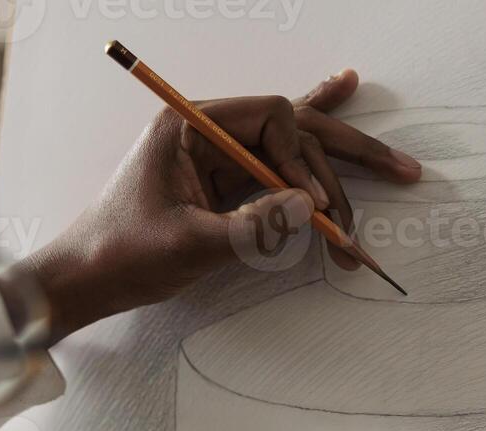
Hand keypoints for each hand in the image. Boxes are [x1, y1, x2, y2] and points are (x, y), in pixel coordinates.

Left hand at [17, 69, 422, 338]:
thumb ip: (251, 226)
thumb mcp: (189, 244)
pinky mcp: (222, 184)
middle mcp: (207, 130)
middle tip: (401, 169)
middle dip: (347, 152)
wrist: (84, 281)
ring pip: (293, 148)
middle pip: (295, 128)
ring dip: (339, 170)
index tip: (313, 209)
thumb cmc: (121, 255)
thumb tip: (310, 208)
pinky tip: (343, 94)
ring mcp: (216, 156)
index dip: (303, 162)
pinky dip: (312, 156)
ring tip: (396, 170)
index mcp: (189, 125)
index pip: (273, 120)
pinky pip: (276, 166)